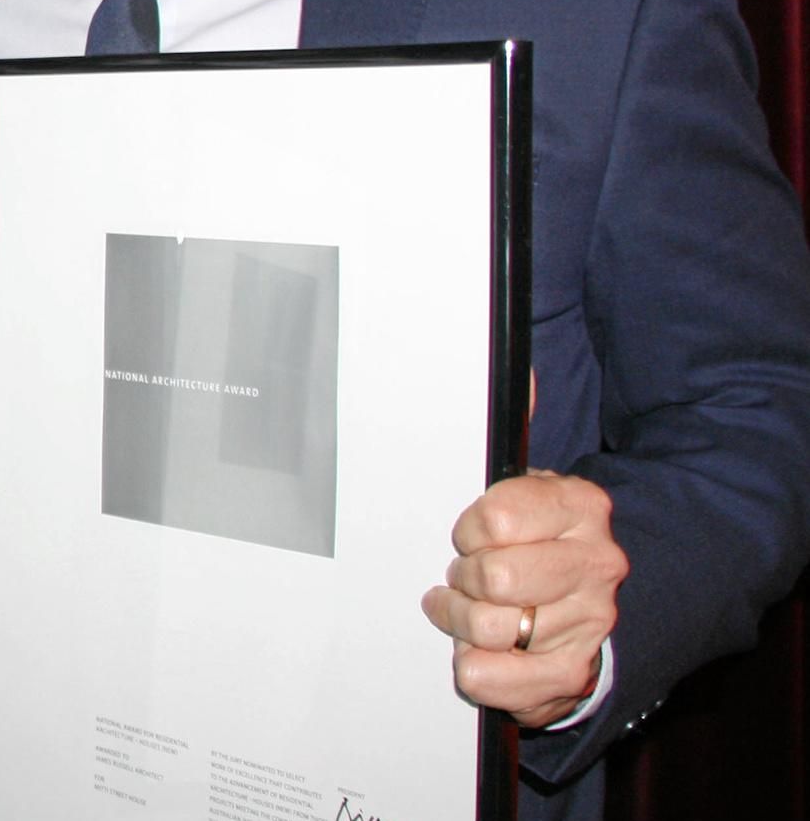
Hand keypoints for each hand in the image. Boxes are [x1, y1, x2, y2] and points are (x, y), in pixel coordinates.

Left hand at [421, 471, 624, 726]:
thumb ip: (504, 446)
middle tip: (463, 576)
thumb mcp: (525, 487)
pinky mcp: (573, 672)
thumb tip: (517, 379)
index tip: (472, 538)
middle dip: (463, 578)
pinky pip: (491, 677)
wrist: (582, 601)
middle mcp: (597, 563)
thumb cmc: (534, 539)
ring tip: (468, 608)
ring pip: (487, 628)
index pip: (498, 519)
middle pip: (494, 578)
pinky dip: (471, 666)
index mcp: (582, 506)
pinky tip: (476, 649)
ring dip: (461, 620)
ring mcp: (591, 621)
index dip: (469, 532)